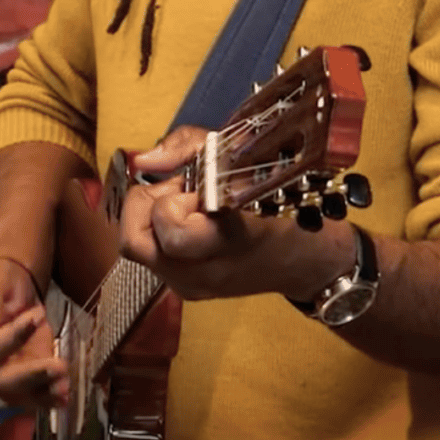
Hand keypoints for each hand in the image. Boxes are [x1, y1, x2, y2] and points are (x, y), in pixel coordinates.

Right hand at [0, 254, 66, 408]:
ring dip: (41, 394)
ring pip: (16, 394)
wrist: (15, 285)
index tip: (38, 316)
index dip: (12, 339)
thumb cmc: (0, 277)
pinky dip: (48, 398)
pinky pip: (30, 394)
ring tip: (65, 389)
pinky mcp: (19, 377)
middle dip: (30, 376)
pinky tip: (65, 398)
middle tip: (59, 366)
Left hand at [117, 126, 348, 301]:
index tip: (193, 187)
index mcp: (225, 243)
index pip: (167, 228)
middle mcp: (201, 274)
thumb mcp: (245, 159)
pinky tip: (189, 224)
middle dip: (145, 208)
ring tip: (185, 208)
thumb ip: (188, 148)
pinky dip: (159, 234)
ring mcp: (191, 288)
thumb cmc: (282, 203)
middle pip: (133, 244)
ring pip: (137, 251)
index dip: (170, 199)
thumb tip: (143, 159)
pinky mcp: (186, 291)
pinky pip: (152, 257)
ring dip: (151, 220)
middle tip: (177, 193)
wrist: (306, 260)